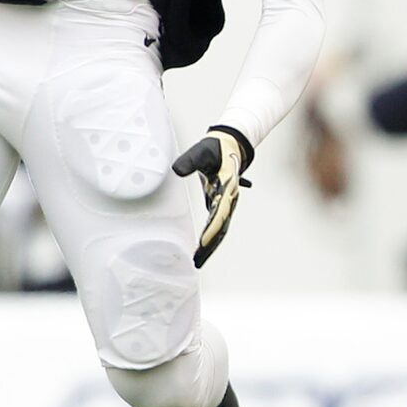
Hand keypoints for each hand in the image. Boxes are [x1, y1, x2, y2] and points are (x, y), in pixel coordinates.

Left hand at [171, 126, 252, 267]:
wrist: (230, 145)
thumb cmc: (216, 148)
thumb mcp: (201, 150)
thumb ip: (189, 160)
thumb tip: (177, 170)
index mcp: (227, 188)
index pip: (219, 214)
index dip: (211, 230)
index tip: (202, 244)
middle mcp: (228, 199)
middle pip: (221, 227)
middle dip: (210, 245)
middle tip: (198, 262)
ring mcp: (225, 203)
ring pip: (220, 228)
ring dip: (211, 244)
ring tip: (199, 260)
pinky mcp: (219, 203)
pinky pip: (216, 223)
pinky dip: (209, 236)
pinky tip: (201, 246)